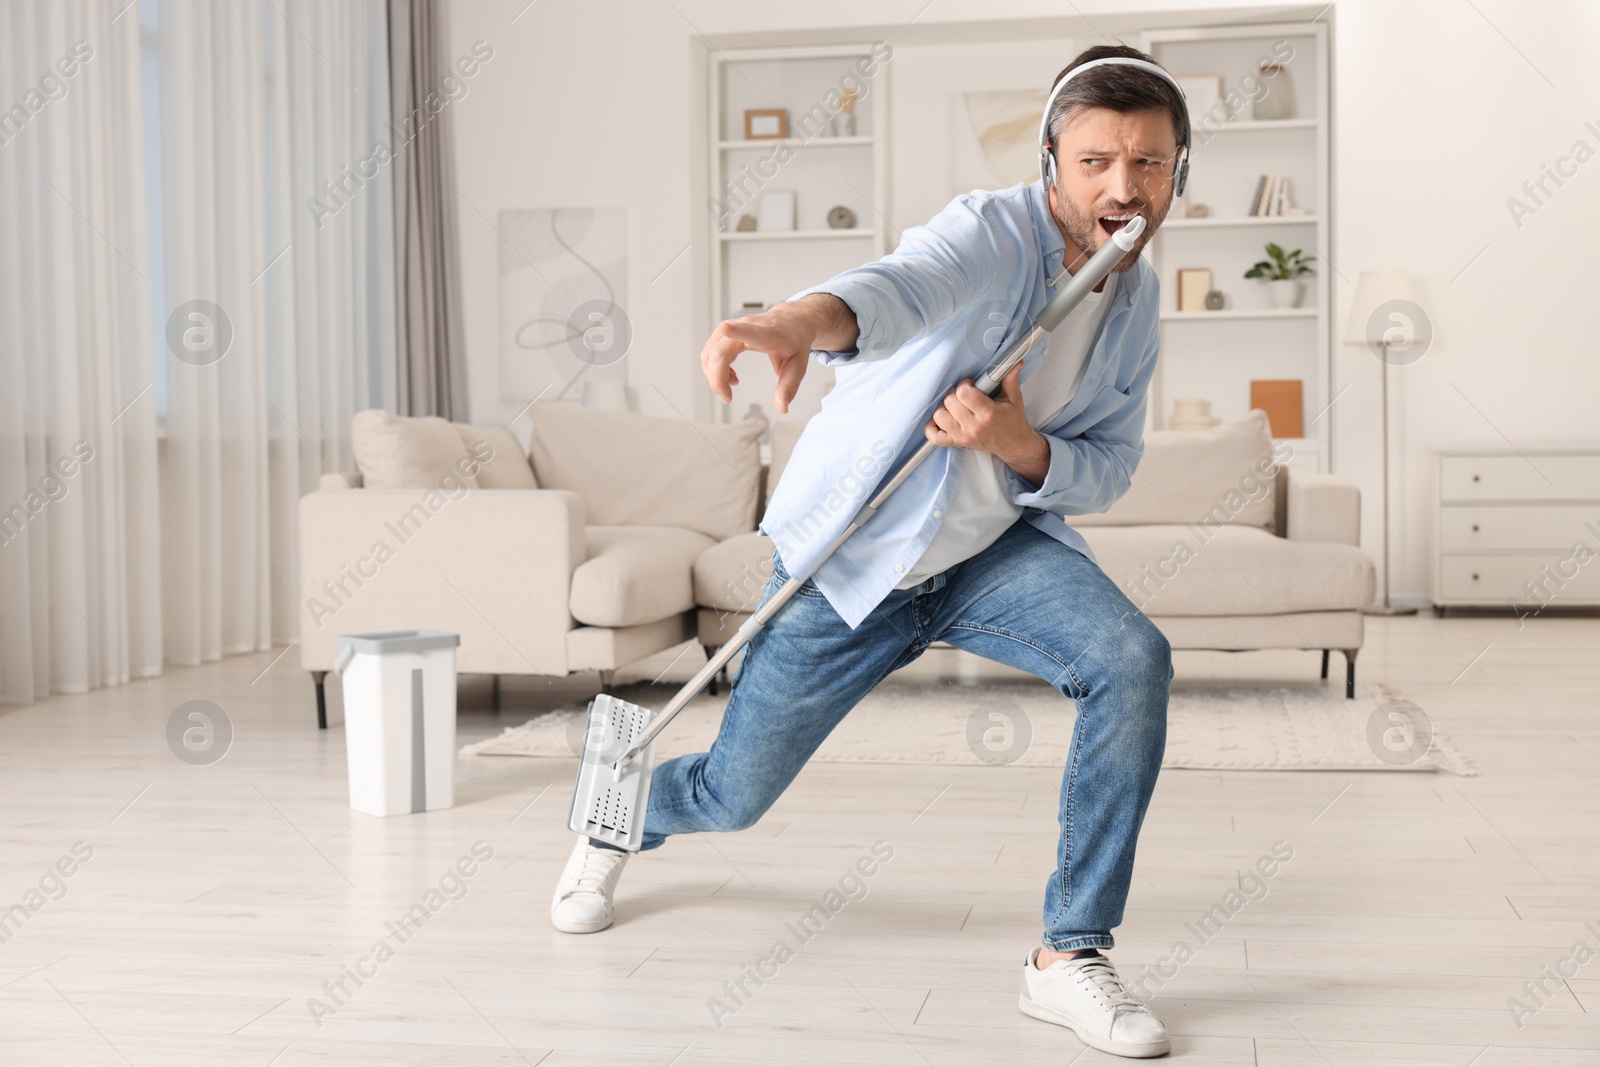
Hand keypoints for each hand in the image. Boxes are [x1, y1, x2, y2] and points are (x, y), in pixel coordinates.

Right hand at [700, 305, 812, 413]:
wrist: (791, 322)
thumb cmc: (794, 341)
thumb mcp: (798, 366)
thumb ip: (788, 387)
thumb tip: (782, 408)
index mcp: (767, 334)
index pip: (750, 331)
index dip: (736, 331)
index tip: (726, 329)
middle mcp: (747, 326)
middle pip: (720, 352)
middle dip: (717, 378)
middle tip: (727, 397)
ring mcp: (734, 326)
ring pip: (710, 352)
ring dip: (714, 374)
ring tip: (731, 385)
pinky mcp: (726, 330)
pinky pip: (711, 350)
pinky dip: (715, 367)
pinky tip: (730, 376)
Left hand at [925, 364, 1051, 485]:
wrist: (1013, 444)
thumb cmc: (1012, 420)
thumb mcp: (1014, 398)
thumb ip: (1010, 379)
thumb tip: (1015, 361)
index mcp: (988, 414)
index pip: (964, 393)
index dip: (965, 385)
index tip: (971, 385)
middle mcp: (974, 427)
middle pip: (949, 402)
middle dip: (955, 394)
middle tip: (964, 395)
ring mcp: (963, 437)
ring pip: (939, 416)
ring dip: (944, 408)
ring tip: (955, 406)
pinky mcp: (957, 443)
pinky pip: (934, 436)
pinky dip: (932, 427)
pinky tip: (943, 419)